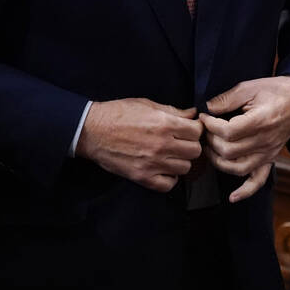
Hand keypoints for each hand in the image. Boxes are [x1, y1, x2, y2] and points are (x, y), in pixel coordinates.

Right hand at [76, 98, 201, 191]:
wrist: (92, 131)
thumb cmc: (118, 113)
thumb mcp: (147, 105)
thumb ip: (172, 110)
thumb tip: (192, 113)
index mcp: (164, 123)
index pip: (196, 131)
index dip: (194, 129)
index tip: (188, 130)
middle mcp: (162, 144)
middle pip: (195, 151)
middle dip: (190, 145)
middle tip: (180, 142)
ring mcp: (152, 163)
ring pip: (185, 168)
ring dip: (180, 162)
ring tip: (170, 155)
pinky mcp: (142, 177)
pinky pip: (169, 184)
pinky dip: (169, 178)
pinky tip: (163, 169)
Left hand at [200, 76, 289, 202]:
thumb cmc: (274, 91)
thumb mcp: (249, 87)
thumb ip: (227, 99)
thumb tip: (207, 108)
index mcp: (261, 121)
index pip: (228, 132)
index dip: (210, 125)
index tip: (204, 117)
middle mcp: (265, 141)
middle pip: (229, 151)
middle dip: (211, 140)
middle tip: (205, 130)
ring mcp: (269, 153)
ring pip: (238, 168)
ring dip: (218, 161)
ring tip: (210, 148)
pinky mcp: (270, 159)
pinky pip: (258, 180)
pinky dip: (244, 191)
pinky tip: (232, 198)